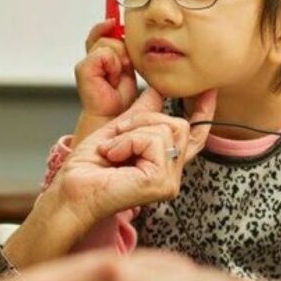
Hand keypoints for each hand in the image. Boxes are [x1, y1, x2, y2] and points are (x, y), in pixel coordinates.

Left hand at [0, 88, 216, 280]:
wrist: (70, 192)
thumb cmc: (87, 169)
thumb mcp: (118, 130)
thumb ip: (141, 113)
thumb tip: (156, 89)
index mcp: (164, 161)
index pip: (194, 134)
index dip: (204, 110)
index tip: (210, 88)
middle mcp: (172, 173)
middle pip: (178, 123)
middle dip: (143, 120)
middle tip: (116, 136)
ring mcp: (169, 181)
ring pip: (166, 129)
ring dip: (131, 132)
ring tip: (112, 150)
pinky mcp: (161, 183)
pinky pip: (154, 141)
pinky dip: (128, 142)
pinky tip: (114, 157)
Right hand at [73, 19, 138, 143]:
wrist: (115, 114)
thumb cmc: (121, 94)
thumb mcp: (127, 65)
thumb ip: (123, 47)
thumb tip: (121, 29)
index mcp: (101, 54)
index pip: (102, 30)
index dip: (107, 23)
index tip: (113, 19)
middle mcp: (91, 56)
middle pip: (109, 34)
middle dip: (122, 49)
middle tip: (124, 67)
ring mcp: (86, 62)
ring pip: (108, 43)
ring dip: (119, 60)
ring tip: (117, 77)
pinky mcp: (83, 68)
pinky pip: (104, 54)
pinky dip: (112, 66)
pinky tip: (111, 79)